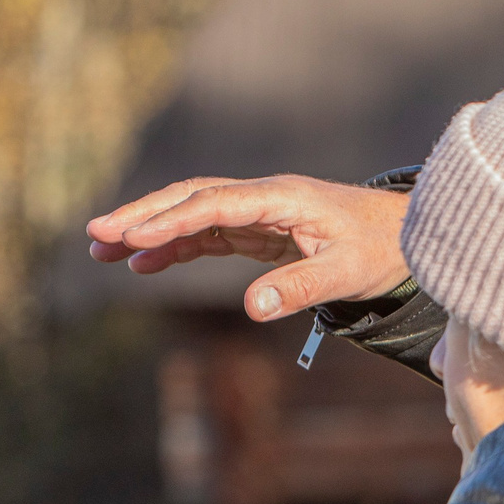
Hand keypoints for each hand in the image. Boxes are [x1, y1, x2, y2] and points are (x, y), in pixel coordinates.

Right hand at [85, 175, 412, 320]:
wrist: (408, 235)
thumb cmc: (381, 249)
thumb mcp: (346, 273)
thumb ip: (302, 288)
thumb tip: (252, 307)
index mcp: (283, 197)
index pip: (216, 204)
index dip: (172, 220)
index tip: (131, 237)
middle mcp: (266, 197)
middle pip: (193, 198)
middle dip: (143, 215)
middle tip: (94, 235)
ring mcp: (260, 211)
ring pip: (193, 212)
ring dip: (149, 229)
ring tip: (101, 251)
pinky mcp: (261, 229)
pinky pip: (208, 232)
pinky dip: (174, 244)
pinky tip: (143, 264)